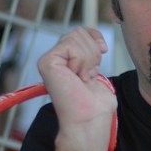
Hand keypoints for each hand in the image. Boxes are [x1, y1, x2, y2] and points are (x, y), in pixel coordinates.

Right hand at [37, 27, 116, 150]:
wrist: (89, 119)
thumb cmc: (95, 103)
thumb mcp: (97, 71)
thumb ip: (92, 53)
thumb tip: (99, 42)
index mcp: (66, 60)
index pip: (81, 32)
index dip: (95, 38)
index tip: (103, 52)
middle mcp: (55, 59)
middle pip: (79, 32)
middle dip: (93, 53)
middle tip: (88, 76)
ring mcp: (49, 60)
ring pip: (76, 36)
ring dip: (88, 59)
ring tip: (82, 78)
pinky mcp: (47, 62)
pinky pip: (71, 46)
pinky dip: (81, 61)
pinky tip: (77, 77)